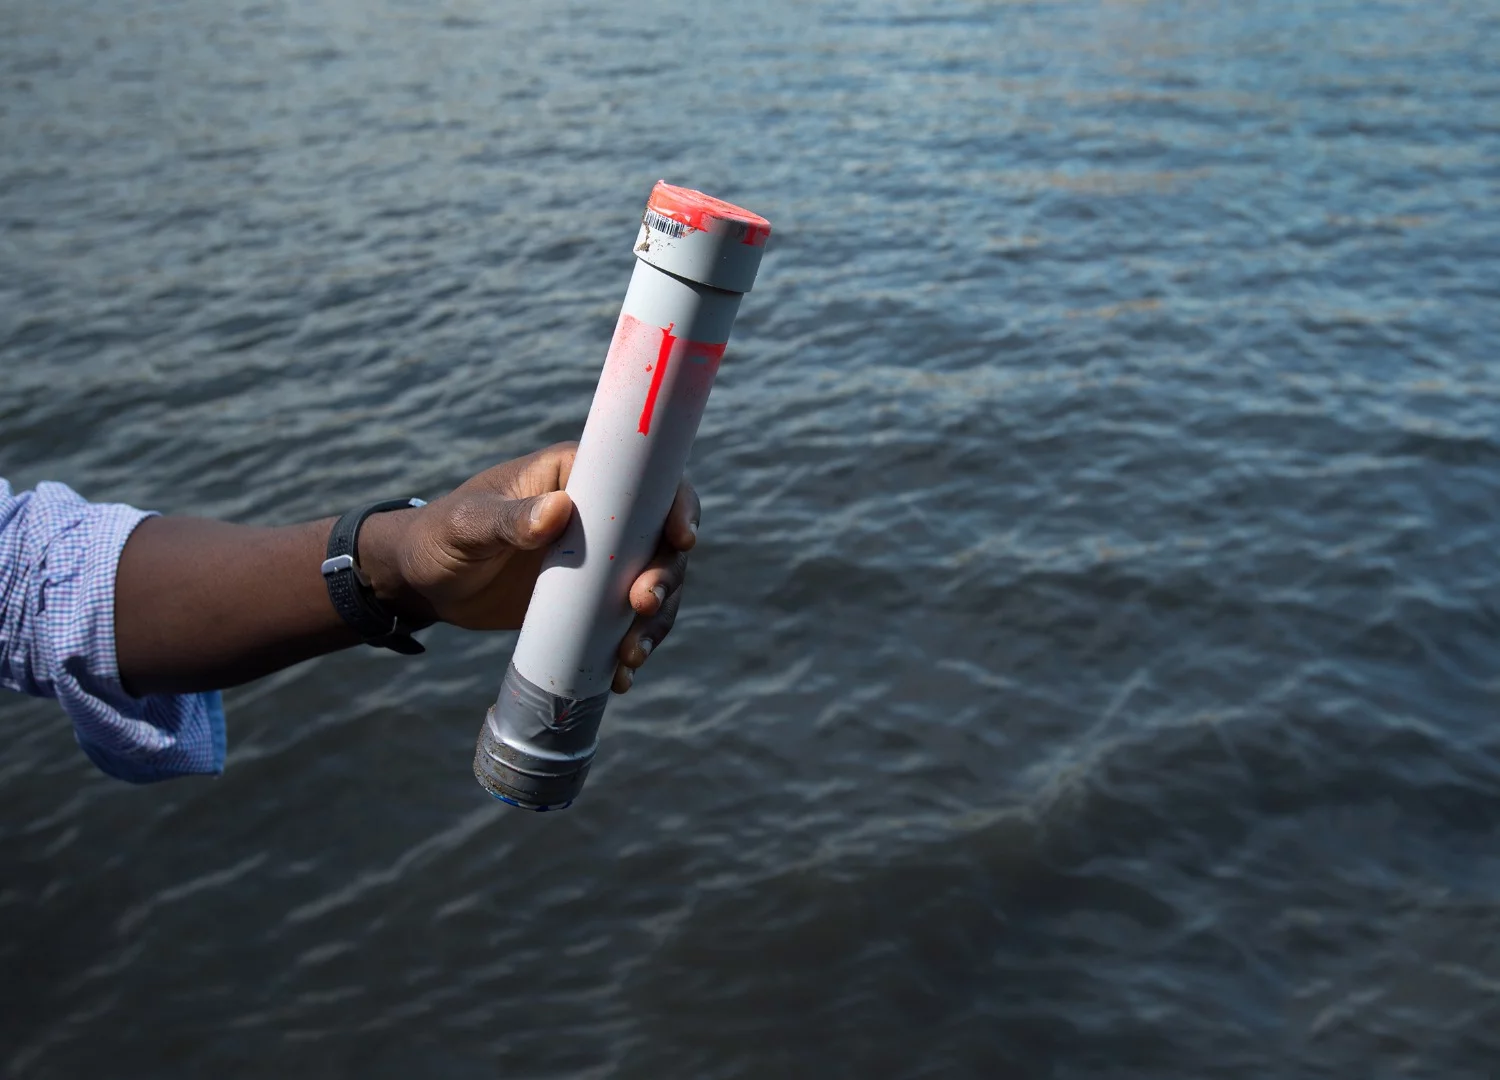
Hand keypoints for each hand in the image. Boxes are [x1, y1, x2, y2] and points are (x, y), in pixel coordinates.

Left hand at [358, 442, 698, 692]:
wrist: (424, 583)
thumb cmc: (440, 536)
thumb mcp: (469, 525)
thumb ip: (509, 519)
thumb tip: (558, 511)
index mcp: (577, 477)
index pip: (645, 481)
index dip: (676, 505)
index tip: (681, 538)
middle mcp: (600, 516)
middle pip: (660, 542)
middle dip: (666, 576)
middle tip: (643, 606)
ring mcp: (600, 562)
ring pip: (652, 586)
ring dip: (655, 621)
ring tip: (630, 655)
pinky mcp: (590, 602)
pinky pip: (625, 622)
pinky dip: (631, 647)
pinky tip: (620, 675)